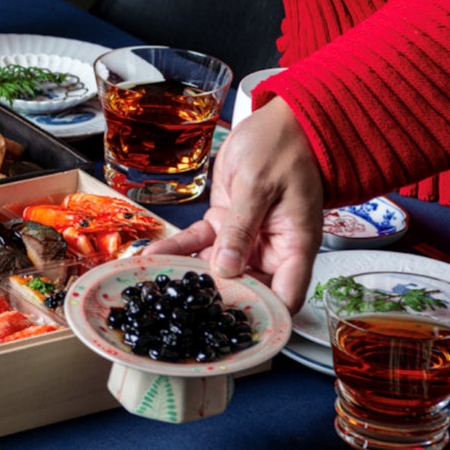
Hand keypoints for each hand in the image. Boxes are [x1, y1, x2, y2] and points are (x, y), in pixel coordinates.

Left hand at [148, 98, 323, 310]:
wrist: (278, 122)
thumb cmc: (284, 147)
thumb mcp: (259, 185)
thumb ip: (241, 228)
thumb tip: (227, 268)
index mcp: (294, 247)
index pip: (285, 297)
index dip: (263, 317)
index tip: (231, 327)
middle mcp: (271, 250)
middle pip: (246, 289)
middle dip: (214, 300)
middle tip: (181, 311)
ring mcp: (247, 239)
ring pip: (215, 268)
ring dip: (188, 276)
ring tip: (156, 285)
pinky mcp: (225, 224)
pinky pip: (200, 243)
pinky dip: (178, 249)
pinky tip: (154, 256)